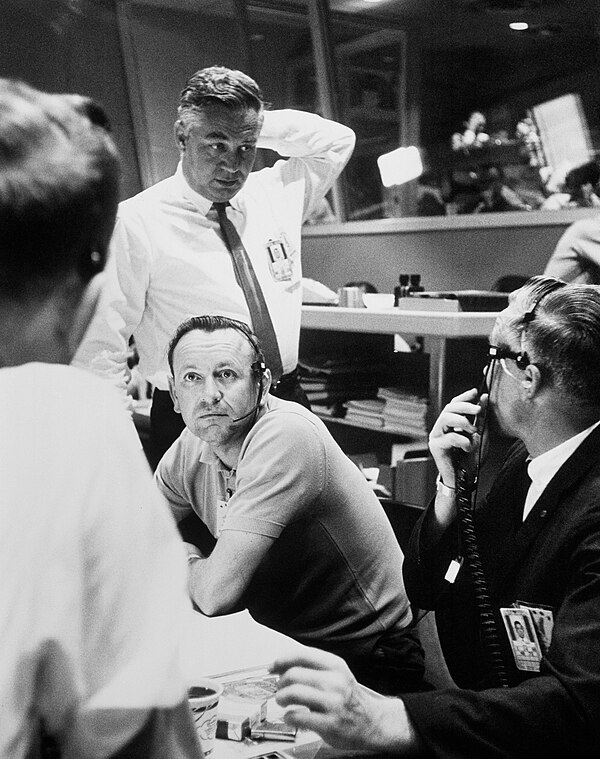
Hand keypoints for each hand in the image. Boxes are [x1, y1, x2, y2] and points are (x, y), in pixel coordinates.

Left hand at [271, 647, 419, 753]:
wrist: (371, 722)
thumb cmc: (348, 698)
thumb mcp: (336, 674)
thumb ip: (313, 668)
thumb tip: (281, 666)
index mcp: (335, 665)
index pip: (302, 655)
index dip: (282, 660)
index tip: (272, 667)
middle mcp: (334, 682)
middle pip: (294, 674)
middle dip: (281, 682)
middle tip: (280, 689)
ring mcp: (332, 703)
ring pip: (293, 693)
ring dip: (281, 698)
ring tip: (283, 701)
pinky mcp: (328, 724)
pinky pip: (297, 716)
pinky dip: (288, 716)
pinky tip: (291, 716)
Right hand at [428, 388, 487, 487]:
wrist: (465, 479)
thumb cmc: (471, 459)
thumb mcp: (481, 435)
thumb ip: (481, 418)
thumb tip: (483, 398)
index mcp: (451, 424)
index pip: (454, 404)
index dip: (464, 397)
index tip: (475, 392)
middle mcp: (441, 428)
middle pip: (449, 408)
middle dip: (465, 406)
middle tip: (478, 410)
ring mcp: (437, 436)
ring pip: (446, 418)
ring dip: (463, 422)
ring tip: (473, 431)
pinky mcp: (436, 446)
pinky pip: (450, 437)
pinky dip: (463, 441)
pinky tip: (468, 447)